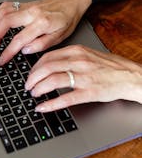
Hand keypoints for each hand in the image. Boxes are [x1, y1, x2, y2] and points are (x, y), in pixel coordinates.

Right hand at [0, 0, 91, 64]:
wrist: (71, 0)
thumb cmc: (68, 19)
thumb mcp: (60, 36)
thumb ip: (42, 44)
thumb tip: (25, 50)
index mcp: (42, 23)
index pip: (20, 39)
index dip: (8, 51)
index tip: (1, 60)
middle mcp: (33, 12)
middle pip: (6, 22)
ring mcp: (27, 6)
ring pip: (4, 12)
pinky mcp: (25, 3)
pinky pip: (6, 5)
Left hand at [25, 45, 141, 111]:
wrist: (130, 76)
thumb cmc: (110, 66)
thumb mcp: (88, 54)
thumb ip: (70, 57)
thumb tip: (51, 63)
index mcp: (76, 51)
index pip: (48, 57)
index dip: (35, 67)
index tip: (31, 73)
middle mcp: (78, 61)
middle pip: (46, 68)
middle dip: (33, 78)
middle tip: (27, 85)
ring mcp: (83, 77)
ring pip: (53, 80)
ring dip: (39, 88)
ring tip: (33, 94)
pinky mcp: (89, 92)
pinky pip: (65, 98)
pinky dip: (50, 104)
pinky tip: (42, 107)